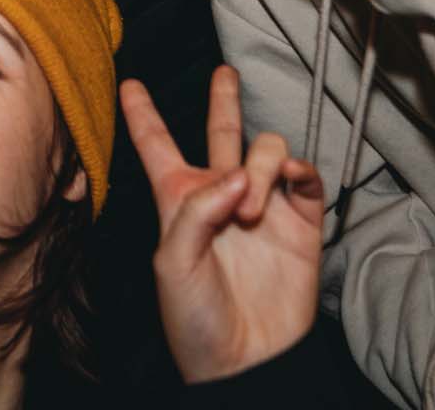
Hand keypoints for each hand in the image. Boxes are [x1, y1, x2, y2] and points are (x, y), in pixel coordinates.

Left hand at [126, 66, 323, 383]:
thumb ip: (196, 211)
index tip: (129, 83)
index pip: (155, 143)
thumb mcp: (173, 262)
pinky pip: (304, 178)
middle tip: (225, 72)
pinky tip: (286, 180)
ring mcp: (261, 204)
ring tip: (248, 208)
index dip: (142, 112)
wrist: (245, 362)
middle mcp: (219, 193)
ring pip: (264, 148)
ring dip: (257, 167)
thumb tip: (235, 177)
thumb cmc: (194, 319)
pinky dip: (297, 169)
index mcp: (177, 197)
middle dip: (224, 98)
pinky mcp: (300, 223)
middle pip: (221, 130)